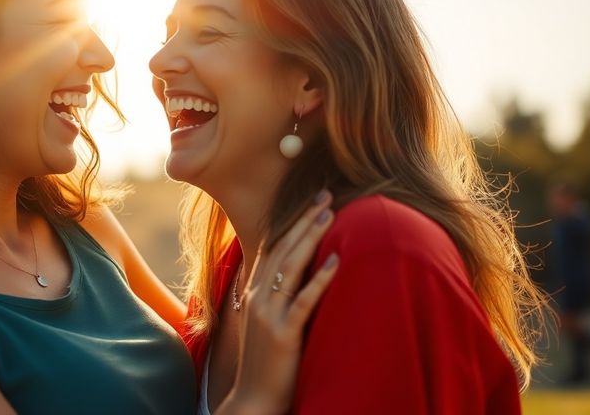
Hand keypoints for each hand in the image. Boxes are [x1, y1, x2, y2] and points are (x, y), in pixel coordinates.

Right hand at [222, 191, 338, 414]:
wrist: (252, 401)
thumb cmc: (265, 363)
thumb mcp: (266, 322)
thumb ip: (278, 296)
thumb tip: (300, 273)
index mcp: (254, 291)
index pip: (272, 246)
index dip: (292, 221)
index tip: (312, 201)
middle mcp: (258, 297)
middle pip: (283, 248)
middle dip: (305, 220)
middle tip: (326, 195)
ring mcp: (269, 315)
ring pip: (291, 266)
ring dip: (311, 237)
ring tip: (330, 214)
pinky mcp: (283, 334)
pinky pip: (303, 301)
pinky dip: (320, 279)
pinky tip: (336, 261)